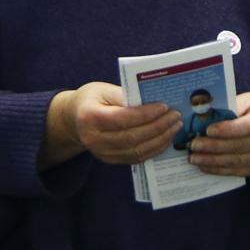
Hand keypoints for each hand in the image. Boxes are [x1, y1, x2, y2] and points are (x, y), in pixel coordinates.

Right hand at [63, 83, 180, 165]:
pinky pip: (136, 158)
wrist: (73, 119)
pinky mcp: (110, 160)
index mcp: (90, 117)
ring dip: (160, 139)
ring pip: (136, 151)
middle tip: (175, 117)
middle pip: (132, 137)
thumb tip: (151, 100)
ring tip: (174, 127)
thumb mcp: (103, 89)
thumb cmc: (91, 99)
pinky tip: (165, 138)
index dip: (146, 114)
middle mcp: (94, 139)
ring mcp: (102, 153)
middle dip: (158, 127)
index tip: (165, 107)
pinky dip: (154, 149)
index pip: (123, 119)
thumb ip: (124, 95)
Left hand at [189, 92, 249, 177]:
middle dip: (213, 147)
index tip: (207, 130)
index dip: (227, 130)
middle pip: (239, 146)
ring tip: (194, 157)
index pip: (247, 126)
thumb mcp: (249, 100)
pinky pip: (238, 171)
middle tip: (193, 145)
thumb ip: (232, 106)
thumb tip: (206, 114)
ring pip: (237, 161)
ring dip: (213, 161)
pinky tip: (204, 166)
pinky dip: (219, 170)